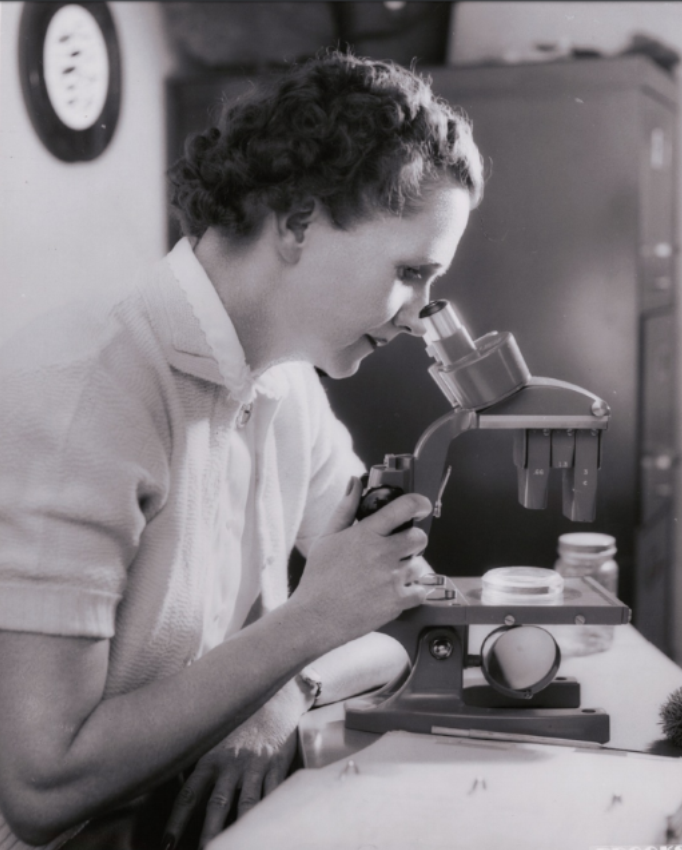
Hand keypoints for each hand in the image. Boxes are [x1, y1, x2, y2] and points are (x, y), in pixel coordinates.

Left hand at [162, 678, 309, 847]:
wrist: (275, 693)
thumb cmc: (240, 716)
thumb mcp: (214, 731)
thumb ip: (197, 755)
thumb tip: (170, 771)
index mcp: (211, 756)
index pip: (188, 794)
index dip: (176, 821)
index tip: (167, 845)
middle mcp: (231, 764)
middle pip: (216, 807)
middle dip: (207, 836)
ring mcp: (256, 766)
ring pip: (246, 807)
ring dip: (238, 832)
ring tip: (232, 847)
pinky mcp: (278, 766)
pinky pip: (273, 796)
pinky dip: (268, 815)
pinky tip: (265, 830)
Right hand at [291, 477, 431, 651]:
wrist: (315, 617)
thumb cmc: (318, 578)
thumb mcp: (327, 538)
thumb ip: (345, 508)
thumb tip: (355, 482)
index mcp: (366, 534)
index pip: (403, 508)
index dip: (418, 503)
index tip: (421, 505)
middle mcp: (382, 554)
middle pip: (419, 537)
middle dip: (413, 539)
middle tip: (400, 546)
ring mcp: (391, 579)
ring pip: (419, 565)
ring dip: (408, 567)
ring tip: (388, 574)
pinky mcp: (397, 602)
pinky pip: (420, 591)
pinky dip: (412, 591)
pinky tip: (394, 590)